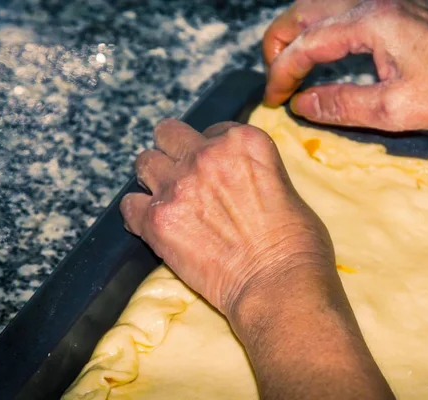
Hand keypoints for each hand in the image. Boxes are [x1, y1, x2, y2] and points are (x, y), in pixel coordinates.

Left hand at [120, 119, 335, 316]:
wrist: (280, 284)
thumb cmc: (298, 244)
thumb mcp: (287, 190)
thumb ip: (255, 175)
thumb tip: (240, 185)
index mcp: (244, 142)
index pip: (214, 130)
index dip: (215, 150)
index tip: (219, 170)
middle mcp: (207, 155)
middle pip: (169, 134)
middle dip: (175, 151)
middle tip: (183, 174)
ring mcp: (178, 186)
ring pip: (144, 162)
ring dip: (154, 178)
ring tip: (167, 199)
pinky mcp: (157, 220)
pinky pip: (129, 206)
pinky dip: (140, 215)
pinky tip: (155, 225)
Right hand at [264, 0, 427, 130]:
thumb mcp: (393, 110)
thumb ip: (341, 105)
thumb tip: (301, 105)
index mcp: (372, 21)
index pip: (308, 43)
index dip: (283, 73)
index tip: (274, 100)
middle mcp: (374, 0)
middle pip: (304, 12)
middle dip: (279, 45)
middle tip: (275, 81)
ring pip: (320, 6)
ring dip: (297, 34)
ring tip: (289, 67)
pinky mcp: (395, 7)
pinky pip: (342, 10)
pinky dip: (320, 30)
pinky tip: (321, 53)